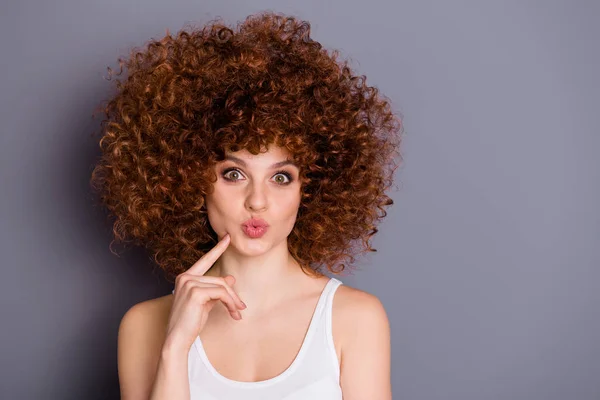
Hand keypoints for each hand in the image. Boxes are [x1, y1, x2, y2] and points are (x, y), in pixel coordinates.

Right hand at [164, 234, 245, 351]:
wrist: (178, 339)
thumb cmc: (190, 323)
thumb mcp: (206, 303)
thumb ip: (216, 289)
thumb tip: (231, 278)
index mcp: (186, 277)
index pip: (205, 260)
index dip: (218, 249)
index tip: (228, 237)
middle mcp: (186, 277)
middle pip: (220, 279)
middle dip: (233, 295)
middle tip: (241, 308)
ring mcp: (189, 283)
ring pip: (222, 286)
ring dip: (233, 301)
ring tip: (237, 313)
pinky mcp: (195, 292)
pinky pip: (222, 293)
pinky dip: (230, 303)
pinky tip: (232, 313)